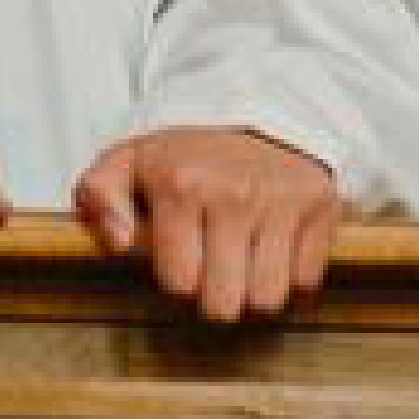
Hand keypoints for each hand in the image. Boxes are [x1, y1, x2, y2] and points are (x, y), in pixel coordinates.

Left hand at [70, 122, 348, 323]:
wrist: (254, 117)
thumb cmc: (185, 154)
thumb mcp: (125, 162)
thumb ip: (98, 196)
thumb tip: (115, 241)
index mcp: (180, 185)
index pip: (179, 282)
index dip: (177, 280)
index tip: (179, 260)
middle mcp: (233, 194)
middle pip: (224, 302)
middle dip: (214, 297)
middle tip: (211, 270)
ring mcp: (281, 201)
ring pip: (268, 299)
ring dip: (253, 291)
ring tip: (241, 263)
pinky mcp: (320, 207)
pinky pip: (306, 280)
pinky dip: (290, 275)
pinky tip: (271, 249)